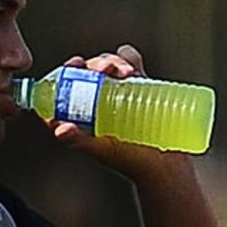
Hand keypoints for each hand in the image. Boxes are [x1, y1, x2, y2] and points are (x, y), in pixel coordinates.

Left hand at [49, 44, 180, 174]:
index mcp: (82, 117)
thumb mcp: (101, 149)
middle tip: (106, 68)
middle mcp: (98, 103)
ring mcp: (119, 96)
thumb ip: (79, 140)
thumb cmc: (131, 162)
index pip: (67, 89)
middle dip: (95, 65)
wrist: (167, 167)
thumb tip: (59, 130)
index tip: (74, 65)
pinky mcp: (140, 91)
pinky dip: (130, 59)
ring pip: (110, 68)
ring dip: (114, 61)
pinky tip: (131, 62)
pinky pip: (133, 69)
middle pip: (89, 74)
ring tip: (125, 71)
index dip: (66, 74)